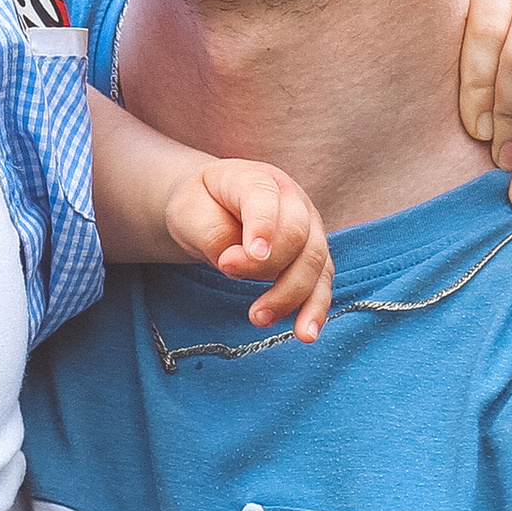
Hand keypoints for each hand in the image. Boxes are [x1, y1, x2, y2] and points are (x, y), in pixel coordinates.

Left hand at [169, 158, 335, 339]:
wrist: (213, 208)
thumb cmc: (201, 207)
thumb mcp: (189, 212)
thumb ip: (212, 232)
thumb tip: (236, 263)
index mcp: (256, 178)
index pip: (264, 199)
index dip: (259, 228)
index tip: (236, 262)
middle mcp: (292, 198)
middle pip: (297, 235)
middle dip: (269, 269)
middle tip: (231, 281)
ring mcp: (309, 226)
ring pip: (315, 262)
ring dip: (292, 295)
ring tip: (259, 319)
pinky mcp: (314, 255)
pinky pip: (322, 282)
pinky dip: (315, 308)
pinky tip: (305, 332)